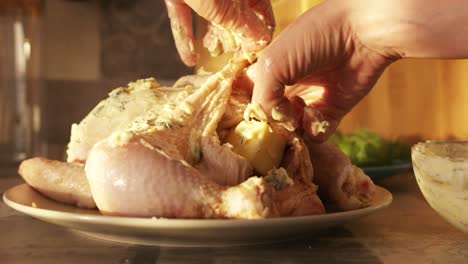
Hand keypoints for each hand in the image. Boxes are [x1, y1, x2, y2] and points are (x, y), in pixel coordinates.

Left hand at [164, 0, 274, 66]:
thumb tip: (260, 43)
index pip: (262, 14)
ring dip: (211, 38)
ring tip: (212, 55)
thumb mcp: (225, 8)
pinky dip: (187, 36)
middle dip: (233, 38)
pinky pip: (186, 17)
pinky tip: (189, 58)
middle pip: (237, 16)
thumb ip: (243, 26)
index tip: (253, 55)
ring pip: (211, 16)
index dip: (260, 36)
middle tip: (232, 59)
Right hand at [252, 0, 395, 140]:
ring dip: (292, 127)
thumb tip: (273, 124)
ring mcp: (307, 100)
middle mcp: (285, 87)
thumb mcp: (273, 64)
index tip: (247, 119)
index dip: (246, 110)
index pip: (246, 96)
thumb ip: (261, 99)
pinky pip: (315, 134)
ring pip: (290, 130)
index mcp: (267, 70)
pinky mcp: (330, 112)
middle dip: (270, 125)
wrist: (363, 33)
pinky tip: (317, 114)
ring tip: (300, 111)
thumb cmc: (314, 38)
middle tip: (275, 121)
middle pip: (268, 118)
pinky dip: (314, 129)